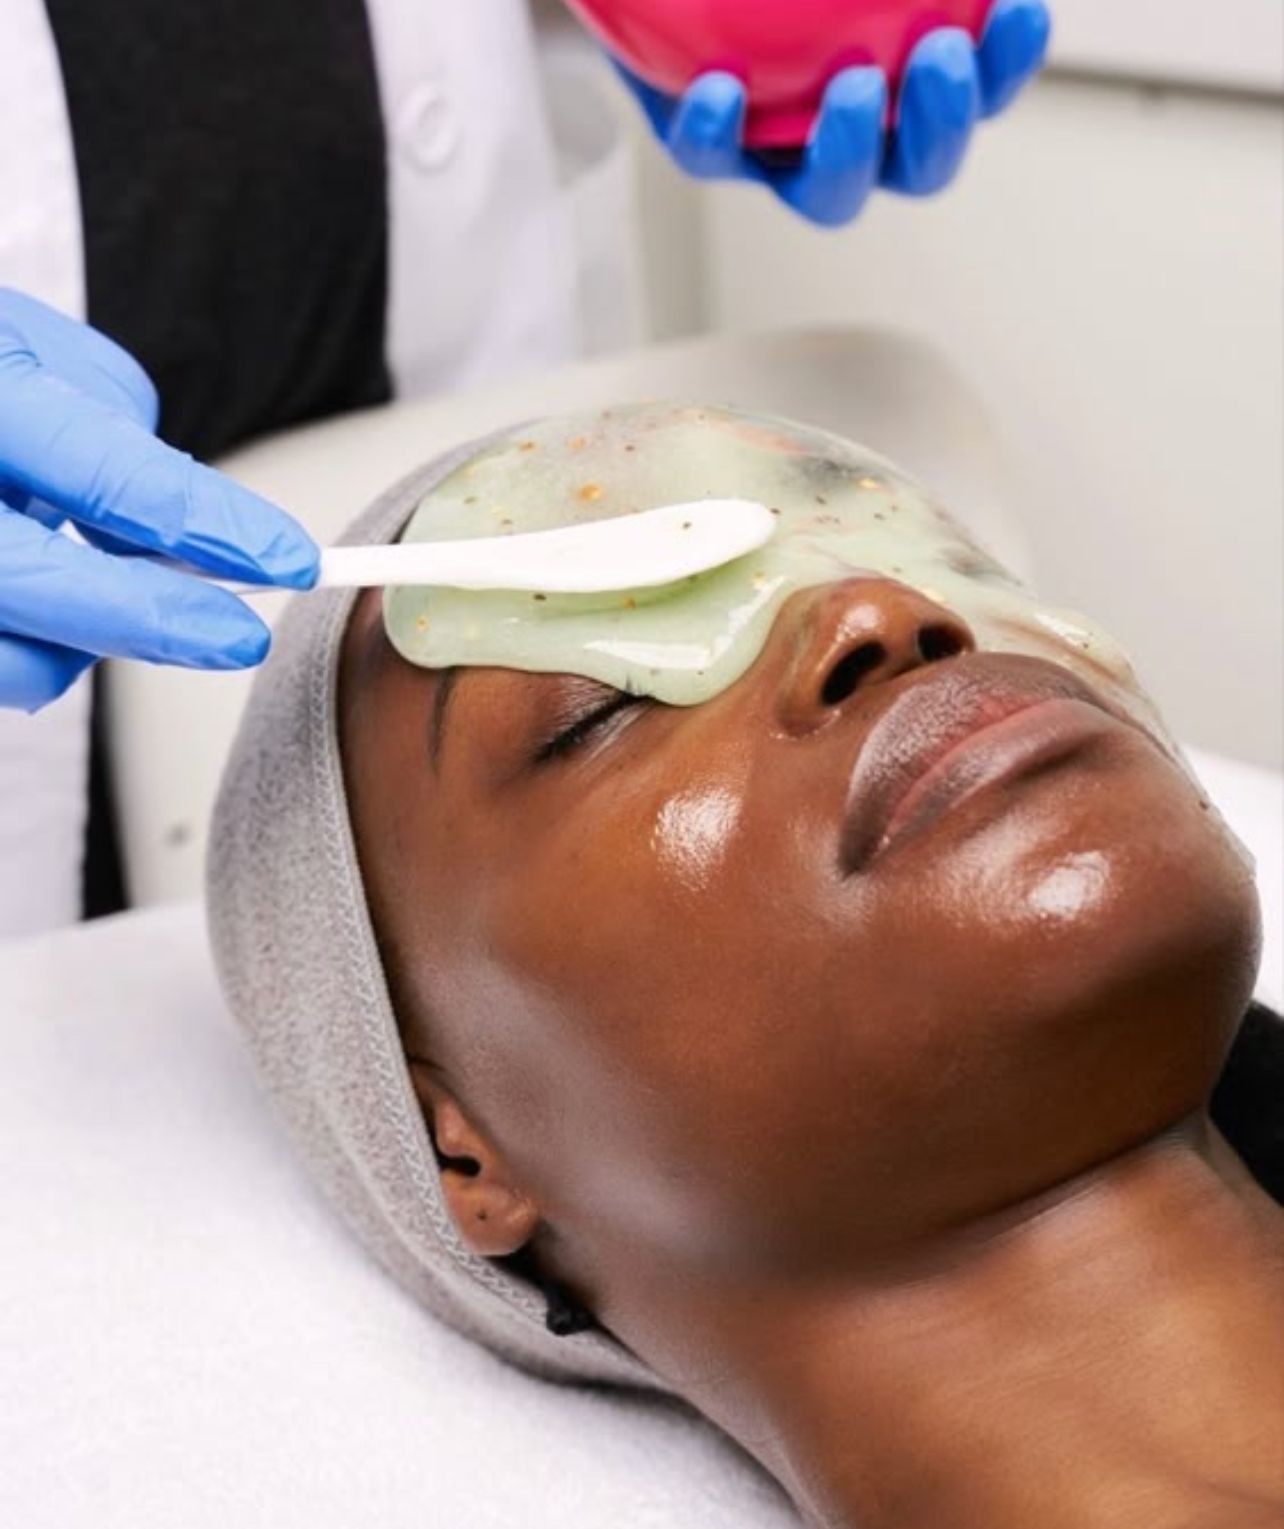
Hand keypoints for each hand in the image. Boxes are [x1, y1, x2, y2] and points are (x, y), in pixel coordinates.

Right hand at [0, 290, 317, 711]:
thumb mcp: (33, 345)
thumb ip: (111, 425)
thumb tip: (176, 516)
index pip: (104, 476)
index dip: (209, 528)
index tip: (290, 560)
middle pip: (40, 587)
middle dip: (156, 622)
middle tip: (239, 637)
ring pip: (14, 661)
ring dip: (86, 644)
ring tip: (117, 593)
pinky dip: (38, 648)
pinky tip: (54, 605)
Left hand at [616, 0, 1050, 226]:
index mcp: (906, 83)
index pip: (979, 86)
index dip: (1009, 63)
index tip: (1021, 10)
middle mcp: (854, 132)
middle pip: (918, 167)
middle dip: (941, 125)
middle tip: (941, 59)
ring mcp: (781, 153)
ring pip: (828, 192)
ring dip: (848, 151)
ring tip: (853, 89)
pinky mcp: (708, 150)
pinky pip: (711, 156)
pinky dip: (716, 129)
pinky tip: (718, 89)